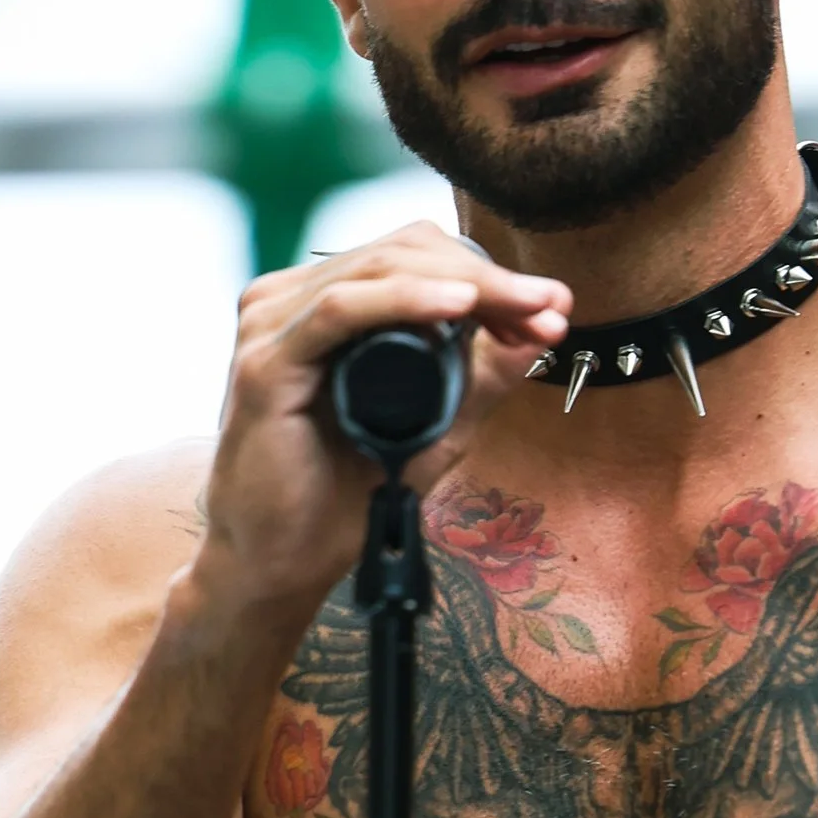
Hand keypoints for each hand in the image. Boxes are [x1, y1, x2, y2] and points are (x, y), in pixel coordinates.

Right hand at [200, 228, 570, 633]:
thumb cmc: (344, 499)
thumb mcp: (437, 428)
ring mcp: (271, 328)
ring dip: (463, 284)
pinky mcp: (264, 365)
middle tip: (549, 304)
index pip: (412, 258)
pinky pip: (339, 311)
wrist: (283, 566)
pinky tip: (458, 305)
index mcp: (324, 307)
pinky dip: (404, 301)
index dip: (487, 273)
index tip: (552, 304)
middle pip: (401, 252)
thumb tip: (547, 325)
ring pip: (376, 269)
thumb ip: (482, 377)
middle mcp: (291, 304)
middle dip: (487, 277)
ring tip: (525, 306)